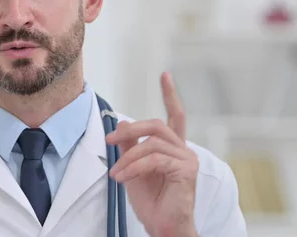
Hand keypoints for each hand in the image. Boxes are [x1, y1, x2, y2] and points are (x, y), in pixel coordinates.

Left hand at [106, 72, 198, 236]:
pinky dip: (134, 167)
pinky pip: (153, 160)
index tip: (165, 75)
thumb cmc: (151, 201)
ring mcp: (187, 160)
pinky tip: (123, 178)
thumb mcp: (133, 168)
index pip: (175, 115)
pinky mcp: (186, 170)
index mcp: (173, 148)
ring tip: (116, 174)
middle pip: (156, 125)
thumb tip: (121, 125)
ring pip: (151, 144)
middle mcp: (183, 150)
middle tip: (108, 140)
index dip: (170, 94)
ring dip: (127, 158)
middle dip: (130, 128)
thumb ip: (130, 146)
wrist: (162, 227)